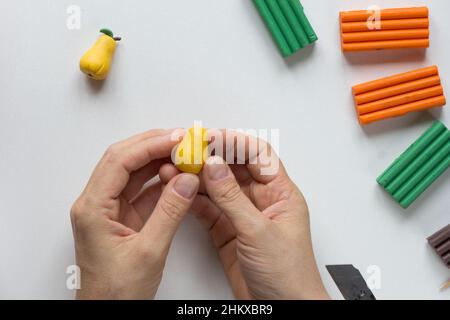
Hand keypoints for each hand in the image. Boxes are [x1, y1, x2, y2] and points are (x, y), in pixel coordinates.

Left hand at [70, 129, 198, 299]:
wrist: (107, 314)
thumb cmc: (116, 292)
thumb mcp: (149, 252)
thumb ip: (170, 213)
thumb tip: (187, 180)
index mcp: (93, 208)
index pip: (120, 162)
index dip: (149, 145)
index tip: (176, 138)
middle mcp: (97, 204)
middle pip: (123, 160)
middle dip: (153, 145)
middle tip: (182, 139)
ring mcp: (109, 210)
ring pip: (133, 173)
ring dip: (158, 161)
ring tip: (183, 153)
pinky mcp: (123, 218)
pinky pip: (141, 191)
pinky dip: (160, 181)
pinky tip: (177, 176)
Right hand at [161, 131, 328, 299]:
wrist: (283, 309)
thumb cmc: (288, 274)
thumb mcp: (259, 231)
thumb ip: (232, 198)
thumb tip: (213, 167)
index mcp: (281, 194)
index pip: (258, 156)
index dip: (234, 142)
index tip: (211, 136)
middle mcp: (262, 201)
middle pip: (235, 168)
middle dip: (212, 157)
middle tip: (188, 149)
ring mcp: (243, 216)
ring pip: (219, 188)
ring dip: (199, 178)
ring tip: (178, 167)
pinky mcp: (228, 232)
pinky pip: (209, 209)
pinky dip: (194, 200)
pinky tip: (181, 191)